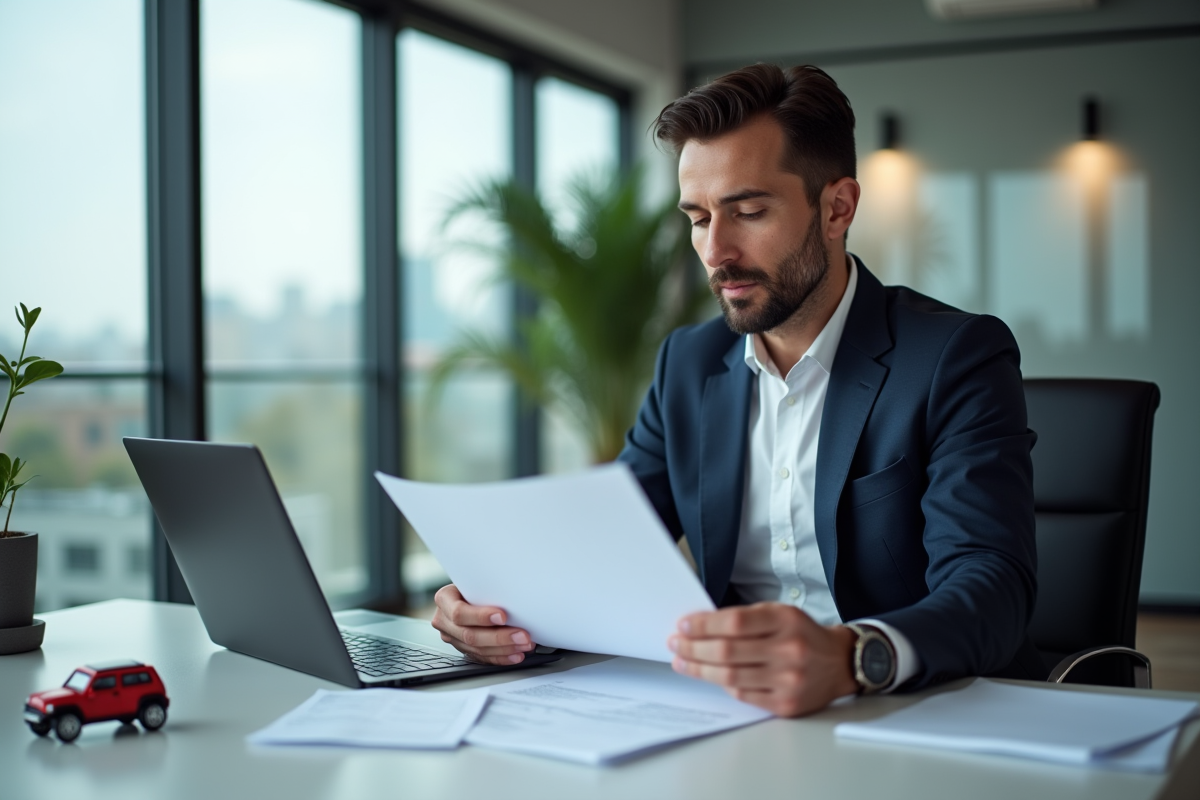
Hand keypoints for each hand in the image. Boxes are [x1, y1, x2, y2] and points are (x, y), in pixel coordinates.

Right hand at [430, 584, 534, 665]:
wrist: (467, 590)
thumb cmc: (474, 583)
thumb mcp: (475, 580)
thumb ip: (486, 588)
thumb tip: (513, 597)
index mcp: (444, 599)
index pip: (459, 612)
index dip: (481, 617)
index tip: (503, 616)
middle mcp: (444, 621)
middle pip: (470, 635)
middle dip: (499, 637)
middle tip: (522, 635)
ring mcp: (452, 637)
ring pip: (477, 649)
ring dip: (504, 649)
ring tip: (523, 644)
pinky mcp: (463, 649)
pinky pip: (482, 658)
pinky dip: (501, 657)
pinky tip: (515, 655)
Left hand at [668, 602, 857, 716]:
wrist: (839, 662)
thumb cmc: (802, 634)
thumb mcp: (779, 613)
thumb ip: (745, 618)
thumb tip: (701, 626)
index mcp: (785, 621)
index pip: (734, 622)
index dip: (703, 625)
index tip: (683, 625)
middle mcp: (788, 650)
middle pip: (728, 652)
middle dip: (694, 648)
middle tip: (676, 644)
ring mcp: (788, 680)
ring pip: (731, 677)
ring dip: (700, 669)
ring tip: (683, 662)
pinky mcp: (786, 704)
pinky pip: (744, 696)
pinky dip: (724, 686)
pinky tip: (712, 676)